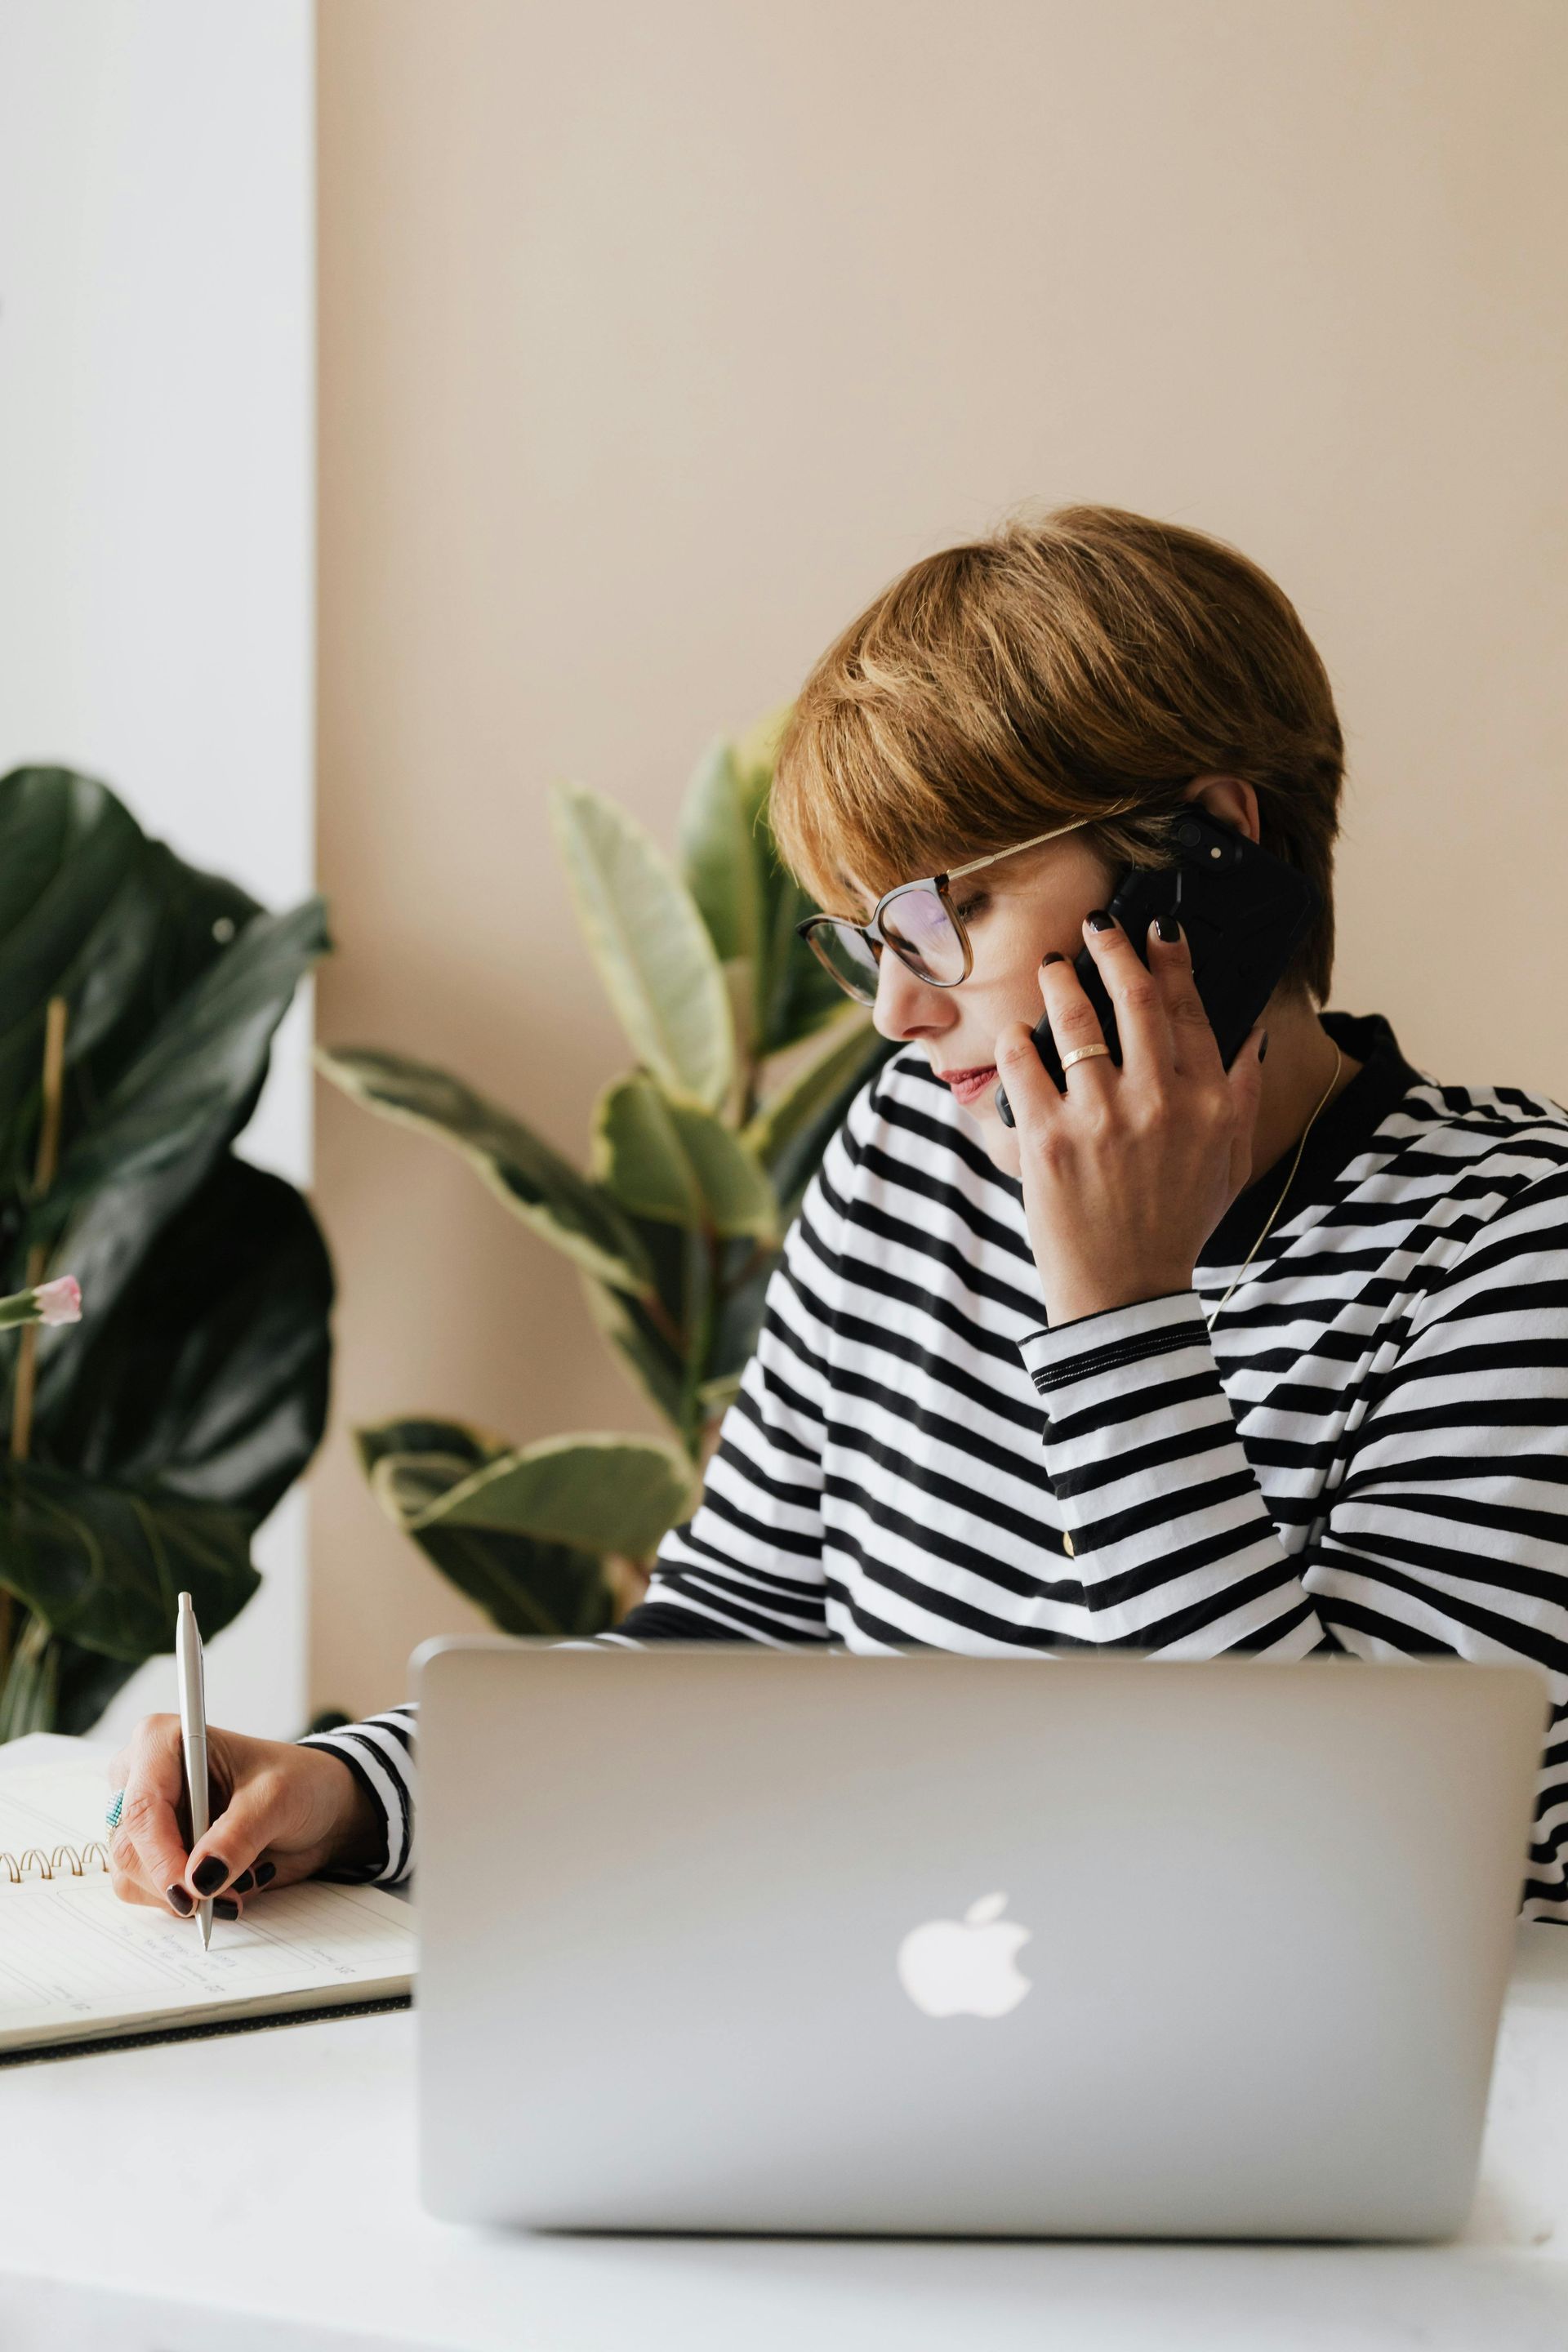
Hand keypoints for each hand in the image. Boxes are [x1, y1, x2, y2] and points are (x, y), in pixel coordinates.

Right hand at [105, 1716, 380, 1918]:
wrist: (317, 1805)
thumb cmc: (298, 1782)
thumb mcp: (277, 1799)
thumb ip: (239, 1835)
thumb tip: (200, 1877)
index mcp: (163, 1741)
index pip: (142, 1805)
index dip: (161, 1855)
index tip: (192, 1891)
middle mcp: (141, 1777)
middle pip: (129, 1847)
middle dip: (178, 1881)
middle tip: (230, 1893)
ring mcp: (143, 1818)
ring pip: (131, 1876)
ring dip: (185, 1894)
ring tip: (240, 1882)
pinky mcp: (151, 1851)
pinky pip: (146, 1892)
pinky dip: (186, 1900)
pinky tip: (227, 1884)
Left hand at [994, 911, 1265, 1326]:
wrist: (1124, 1292)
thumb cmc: (1176, 1223)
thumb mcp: (1231, 1161)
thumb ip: (1244, 1095)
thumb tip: (1250, 1034)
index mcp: (1208, 1103)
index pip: (1190, 1008)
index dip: (1173, 958)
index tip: (1159, 925)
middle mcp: (1160, 1103)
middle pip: (1136, 997)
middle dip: (1113, 947)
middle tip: (1097, 925)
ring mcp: (1101, 1119)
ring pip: (1076, 1021)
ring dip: (1060, 981)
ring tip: (1051, 966)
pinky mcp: (1047, 1139)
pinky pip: (1023, 1064)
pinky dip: (1017, 1040)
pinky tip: (1016, 1032)